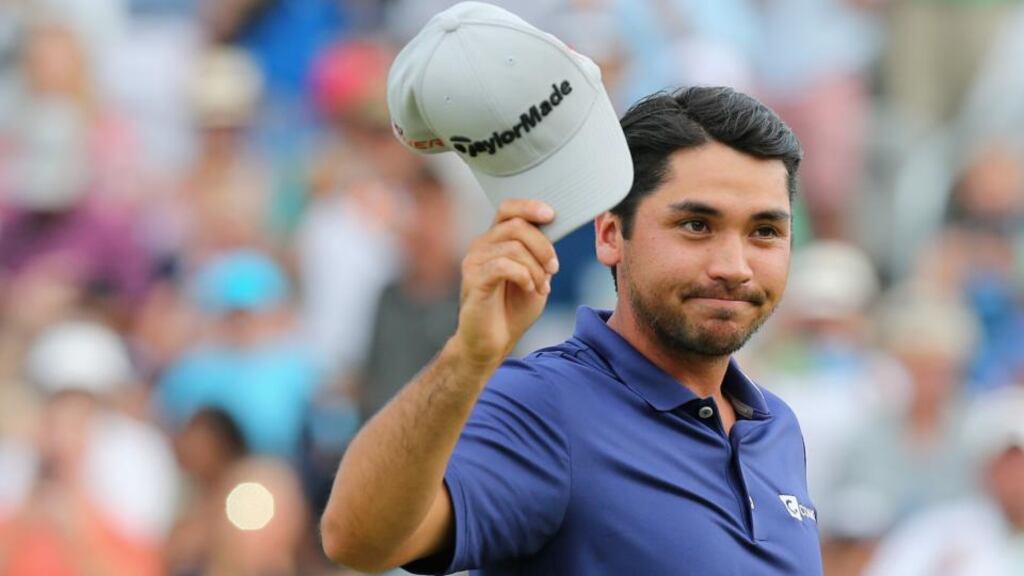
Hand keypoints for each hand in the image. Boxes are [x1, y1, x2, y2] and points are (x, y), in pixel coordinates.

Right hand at [451, 199, 558, 368]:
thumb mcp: (535, 276)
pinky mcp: (473, 280)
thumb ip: (540, 254)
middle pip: (516, 225)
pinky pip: (503, 266)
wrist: (492, 342)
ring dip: (536, 268)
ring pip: (513, 247)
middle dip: (543, 246)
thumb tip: (554, 231)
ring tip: (541, 287)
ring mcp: (474, 262)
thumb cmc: (512, 309)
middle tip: (553, 269)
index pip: (507, 209)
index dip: (529, 206)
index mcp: (495, 240)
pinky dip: (524, 276)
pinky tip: (529, 289)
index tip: (552, 215)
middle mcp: (481, 246)